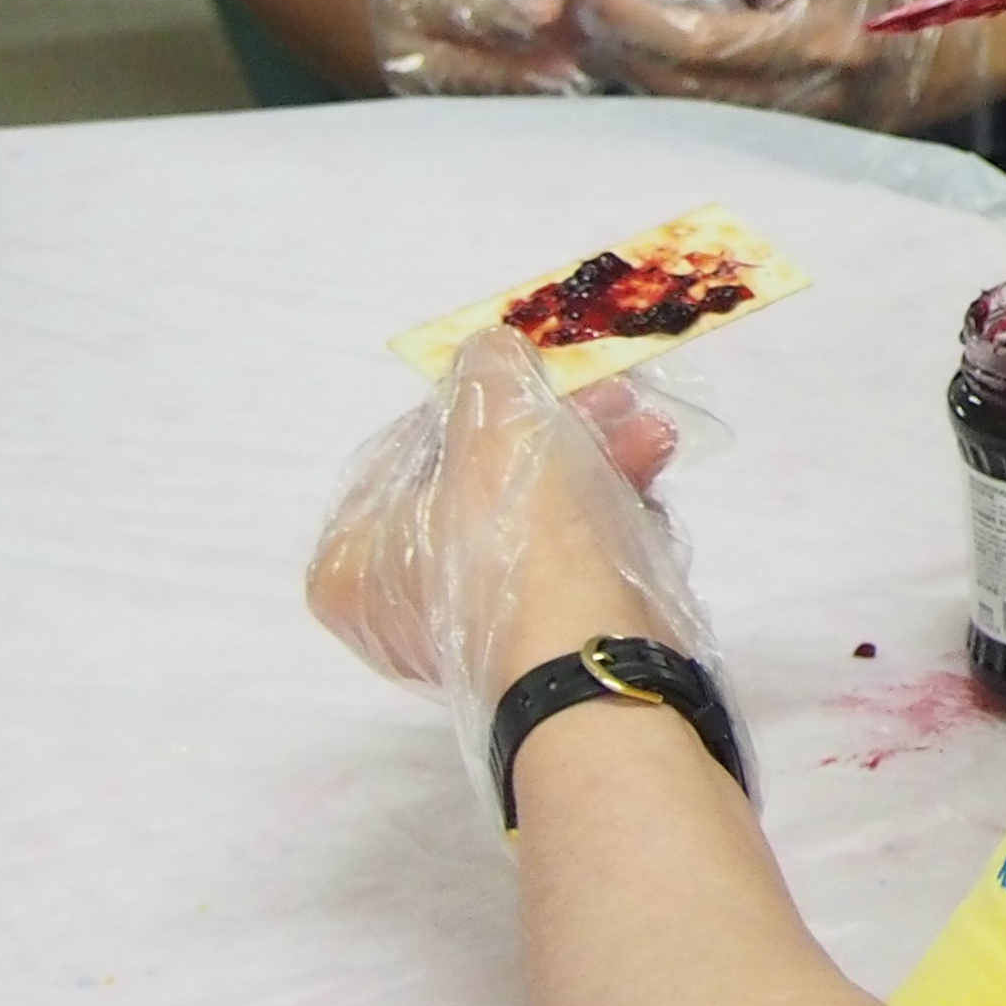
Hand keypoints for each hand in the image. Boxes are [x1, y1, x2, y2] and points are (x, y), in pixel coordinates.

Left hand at [310, 328, 711, 789]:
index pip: (409, 451)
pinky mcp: (538, 645)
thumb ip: (488, 369)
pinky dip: (606, 521)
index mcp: (351, 560)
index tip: (540, 374)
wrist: (590, 656)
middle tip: (614, 397)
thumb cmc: (519, 539)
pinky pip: (563, 564)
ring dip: (598, 464)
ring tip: (655, 437)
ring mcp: (469, 630)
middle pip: (482, 482)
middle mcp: (397, 604)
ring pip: (534, 519)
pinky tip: (652, 490)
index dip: (483, 399)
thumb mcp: (499, 422)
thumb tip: (492, 350)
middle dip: (561, 430)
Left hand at [578, 0, 999, 130]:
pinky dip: (652, 87)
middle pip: (701, 36)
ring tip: (596, 28)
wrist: (923, 57)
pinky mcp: (783, 142)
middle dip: (627, 14)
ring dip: (627, 58)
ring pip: (688, 89)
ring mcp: (801, 102)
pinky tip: (630, 64)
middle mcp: (821, 41)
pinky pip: (698, 118)